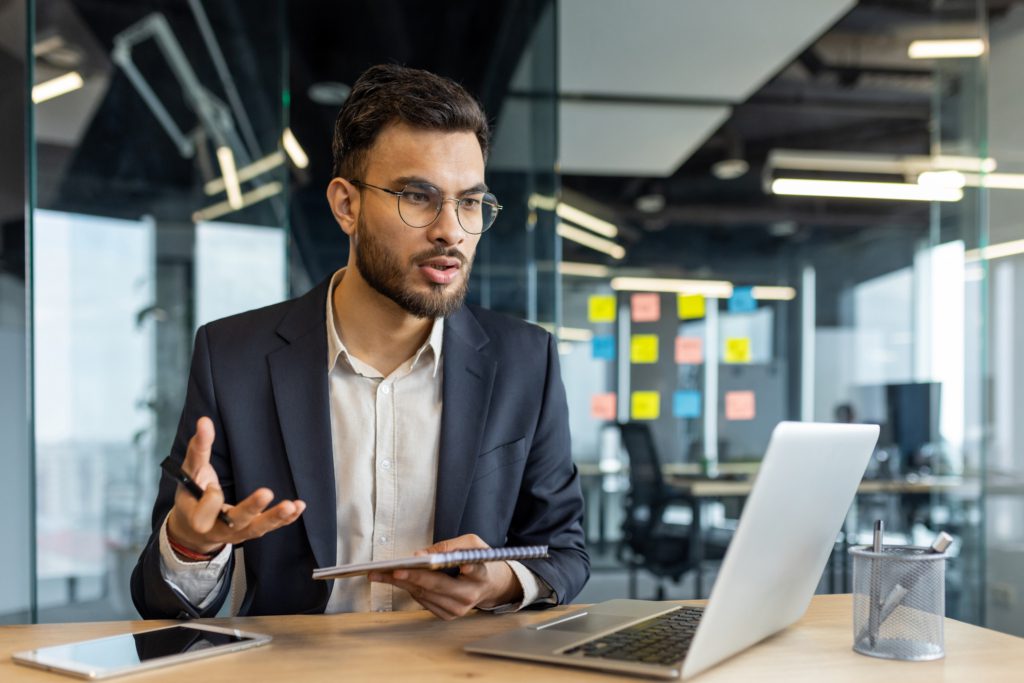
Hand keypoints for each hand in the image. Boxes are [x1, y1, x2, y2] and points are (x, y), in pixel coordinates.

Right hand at [166, 417, 305, 554]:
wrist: (194, 529)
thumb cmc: (192, 496)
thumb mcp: (191, 473)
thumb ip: (198, 449)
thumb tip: (204, 421)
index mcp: (197, 517)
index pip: (206, 507)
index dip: (210, 497)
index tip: (210, 486)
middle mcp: (219, 528)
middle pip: (236, 519)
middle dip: (251, 507)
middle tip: (266, 493)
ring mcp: (238, 532)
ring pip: (257, 527)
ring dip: (275, 517)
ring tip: (291, 505)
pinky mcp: (253, 531)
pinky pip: (271, 527)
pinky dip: (286, 520)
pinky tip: (299, 507)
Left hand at [368, 534, 522, 619]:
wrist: (490, 585)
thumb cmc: (478, 560)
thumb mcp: (472, 544)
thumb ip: (450, 546)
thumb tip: (421, 555)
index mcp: (482, 574)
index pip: (474, 571)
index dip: (464, 567)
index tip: (446, 563)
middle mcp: (471, 595)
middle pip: (438, 585)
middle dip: (412, 576)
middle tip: (392, 570)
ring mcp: (459, 609)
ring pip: (426, 595)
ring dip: (402, 583)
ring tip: (382, 573)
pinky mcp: (448, 615)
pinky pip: (423, 601)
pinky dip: (409, 589)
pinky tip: (396, 580)